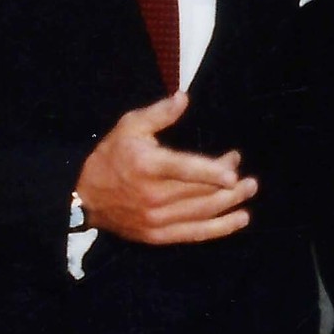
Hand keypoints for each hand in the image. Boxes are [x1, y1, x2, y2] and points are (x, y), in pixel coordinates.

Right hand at [76, 90, 256, 244]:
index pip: (185, 169)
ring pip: (202, 212)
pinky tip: (240, 219)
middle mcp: (153, 196)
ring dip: (230, 203)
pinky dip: (220, 228)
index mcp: (148, 166)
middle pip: (200, 190)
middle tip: (249, 178)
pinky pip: (194, 233)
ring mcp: (156, 219)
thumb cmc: (111, 156)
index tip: (233, 168)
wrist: (85, 196)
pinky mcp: (157, 235)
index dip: (212, 171)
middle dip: (229, 184)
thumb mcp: (130, 127)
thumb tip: (183, 98)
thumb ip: (159, 114)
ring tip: (248, 191)